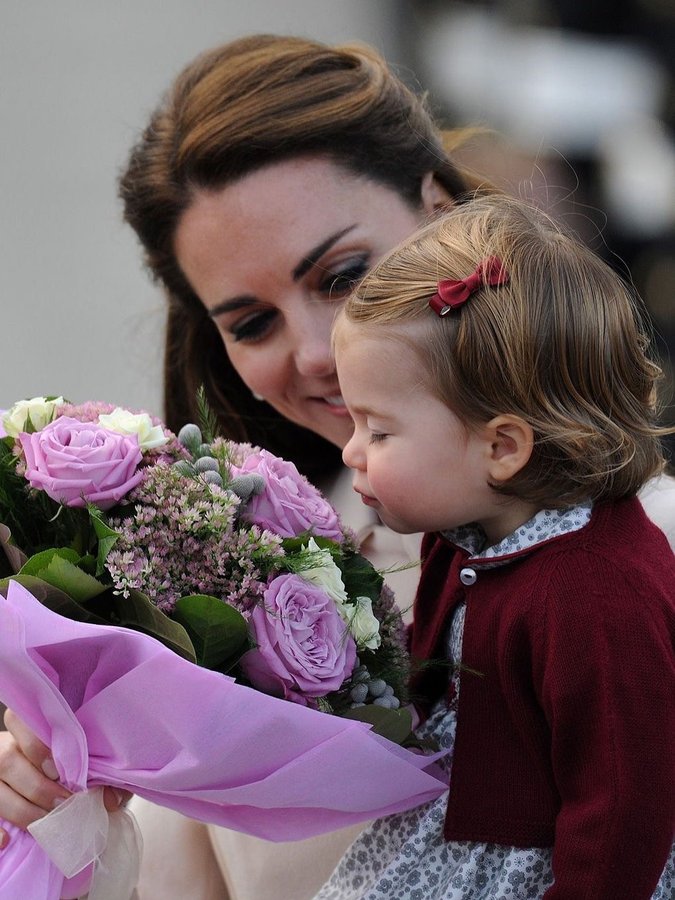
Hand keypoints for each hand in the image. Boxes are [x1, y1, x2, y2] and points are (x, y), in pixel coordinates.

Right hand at [0, 709, 130, 847]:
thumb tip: (111, 800)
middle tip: (63, 802)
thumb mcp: (84, 764)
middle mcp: (2, 748)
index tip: (57, 767)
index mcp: (24, 730)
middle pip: (6, 760)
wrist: (53, 783)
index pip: (18, 720)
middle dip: (37, 786)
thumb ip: (99, 775)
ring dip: (22, 810)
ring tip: (48, 822)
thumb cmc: (69, 769)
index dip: (34, 743)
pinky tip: (7, 842)